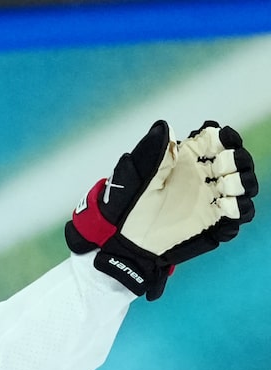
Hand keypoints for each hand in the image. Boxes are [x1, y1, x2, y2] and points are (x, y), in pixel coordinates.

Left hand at [66, 120, 257, 300]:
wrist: (128, 240)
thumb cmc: (129, 205)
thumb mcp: (138, 176)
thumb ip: (153, 152)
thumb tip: (164, 127)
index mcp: (184, 160)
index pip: (214, 141)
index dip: (224, 137)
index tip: (223, 139)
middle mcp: (201, 176)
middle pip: (234, 160)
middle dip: (237, 159)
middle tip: (222, 169)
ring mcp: (208, 197)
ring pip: (241, 183)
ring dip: (244, 181)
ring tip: (230, 188)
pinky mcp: (212, 219)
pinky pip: (238, 211)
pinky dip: (242, 208)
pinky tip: (231, 208)